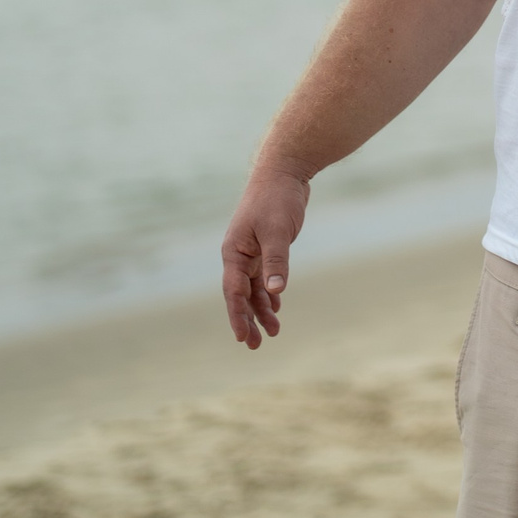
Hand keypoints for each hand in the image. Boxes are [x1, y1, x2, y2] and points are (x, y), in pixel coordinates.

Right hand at [220, 168, 309, 348]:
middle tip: (257, 345)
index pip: (233, 291)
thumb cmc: (277, 198)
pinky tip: (277, 304)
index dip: (237, 316)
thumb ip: (276, 261)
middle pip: (241, 295)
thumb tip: (274, 291)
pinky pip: (264, 275)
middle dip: (248, 320)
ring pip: (254, 287)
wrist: (284, 172)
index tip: (243, 338)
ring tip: (273, 332)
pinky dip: (269, 291)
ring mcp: (252, 250)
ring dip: (262, 309)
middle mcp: (239, 254)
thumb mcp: (278, 231)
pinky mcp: (266, 246)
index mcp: (234, 252)